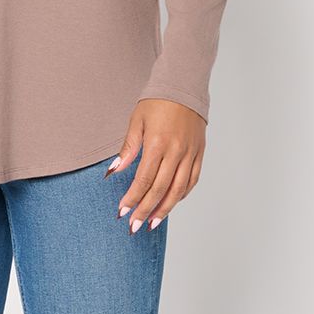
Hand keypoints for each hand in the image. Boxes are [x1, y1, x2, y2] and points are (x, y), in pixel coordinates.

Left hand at [105, 100, 205, 231]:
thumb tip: (114, 171)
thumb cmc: (157, 102)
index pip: (143, 179)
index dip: (132, 198)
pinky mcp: (200, 153)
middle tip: (134, 226)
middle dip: (145, 210)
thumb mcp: (137, 121)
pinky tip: (171, 203)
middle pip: (160, 189)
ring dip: (165, 209)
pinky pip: (193, 179)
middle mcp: (176, 152)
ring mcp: (190, 153)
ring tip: (153, 223)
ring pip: (178, 189)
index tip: (122, 212)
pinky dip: (182, 194)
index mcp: (158, 144)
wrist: (184, 86)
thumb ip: (127, 148)